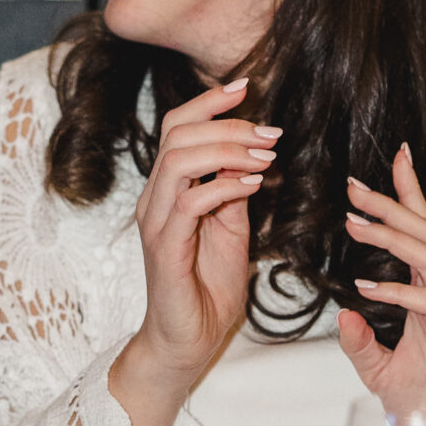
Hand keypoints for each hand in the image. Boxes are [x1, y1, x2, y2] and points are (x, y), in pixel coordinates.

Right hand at [107, 80, 277, 425]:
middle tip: (270, 131)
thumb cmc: (207, 288)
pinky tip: (254, 185)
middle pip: (176, 133)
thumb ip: (234, 190)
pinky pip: (190, 201)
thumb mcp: (231, 229)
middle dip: (225, 121)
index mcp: (169, 189)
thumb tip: (253, 152)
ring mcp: (156, 221)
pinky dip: (225, 186)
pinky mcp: (164, 247)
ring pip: (179, 160)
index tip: (247, 85)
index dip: (209, 102)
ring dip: (227, 149)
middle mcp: (155, 199)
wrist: (187, 340)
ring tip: (266, 155)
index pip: (178, 127)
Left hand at [337, 143, 425, 425]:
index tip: (393, 160)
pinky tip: (366, 289)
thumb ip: (362, 345)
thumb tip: (344, 315)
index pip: (420, 238)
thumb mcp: (382, 374)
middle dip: (393, 206)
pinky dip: (398, 294)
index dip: (408, 198)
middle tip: (355, 185)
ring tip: (356, 223)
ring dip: (392, 239)